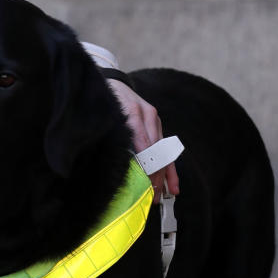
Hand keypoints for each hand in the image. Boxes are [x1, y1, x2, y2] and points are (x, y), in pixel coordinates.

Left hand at [106, 79, 179, 200]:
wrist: (113, 81)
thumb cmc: (105, 99)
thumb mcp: (104, 113)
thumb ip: (110, 132)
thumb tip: (112, 157)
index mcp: (133, 112)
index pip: (143, 143)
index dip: (145, 163)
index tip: (143, 182)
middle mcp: (148, 116)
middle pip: (155, 151)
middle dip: (154, 175)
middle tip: (150, 195)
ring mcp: (155, 121)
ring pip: (163, 153)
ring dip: (163, 177)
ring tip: (161, 196)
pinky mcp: (157, 126)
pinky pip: (165, 151)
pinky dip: (169, 169)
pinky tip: (173, 185)